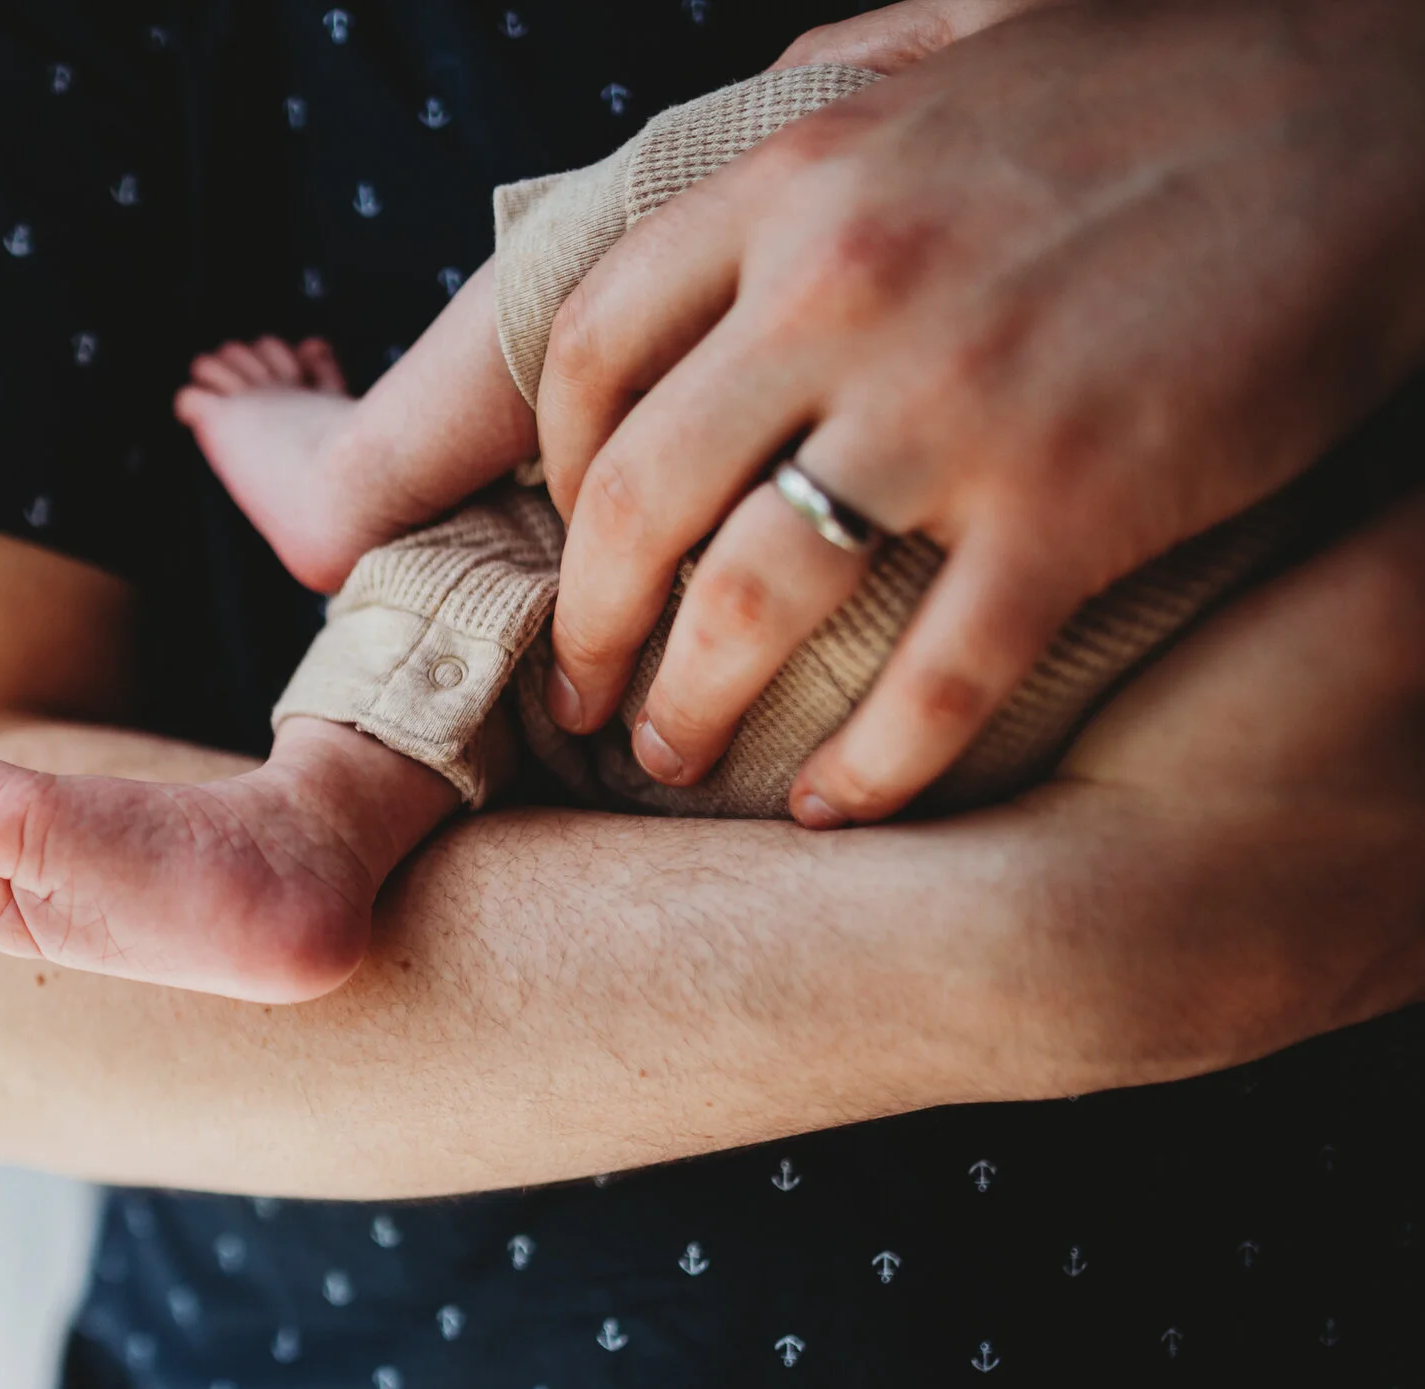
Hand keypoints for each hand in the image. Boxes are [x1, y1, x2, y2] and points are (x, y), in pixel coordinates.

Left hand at [532, 0, 1424, 826]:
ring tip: (671, 758)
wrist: (1386, 117)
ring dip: (688, 705)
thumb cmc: (1172, 82)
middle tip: (577, 695)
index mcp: (796, 180)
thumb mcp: (966, 33)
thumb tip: (743, 119)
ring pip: (751, 601)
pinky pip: (933, 679)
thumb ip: (834, 82)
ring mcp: (954, 405)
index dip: (550, 464)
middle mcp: (842, 293)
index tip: (561, 531)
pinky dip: (870, 767)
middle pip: (634, 498)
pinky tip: (836, 808)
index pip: (590, 344)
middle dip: (584, 624)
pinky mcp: (1074, 505)